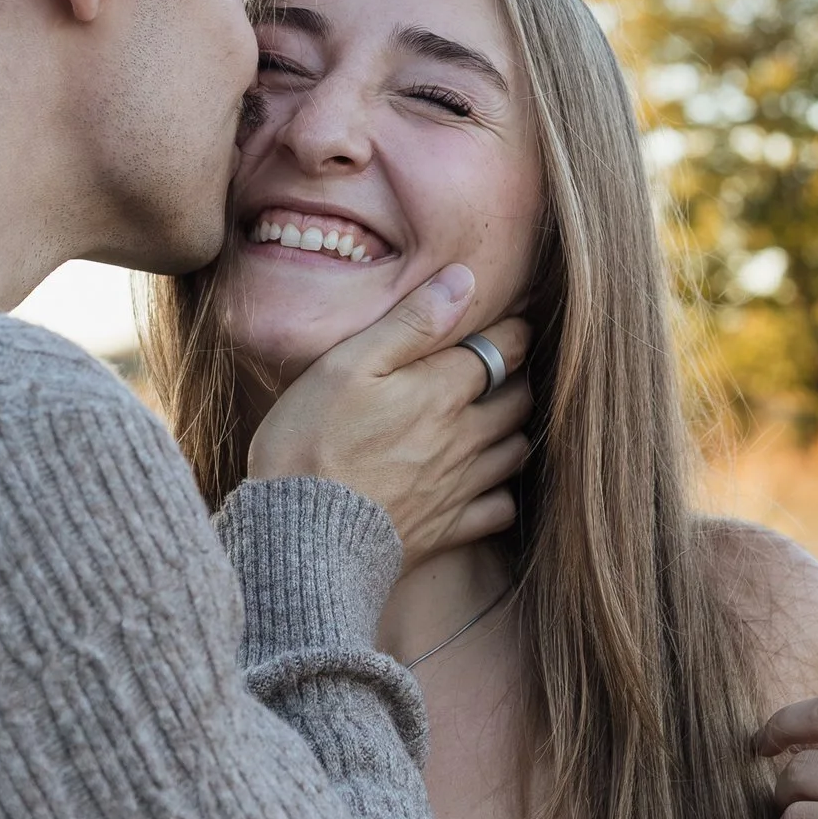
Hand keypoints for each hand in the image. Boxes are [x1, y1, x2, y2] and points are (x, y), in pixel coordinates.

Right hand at [246, 271, 530, 569]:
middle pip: (519, 398)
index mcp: (442, 391)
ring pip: (517, 450)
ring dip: (515, 429)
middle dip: (518, 376)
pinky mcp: (448, 530)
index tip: (511, 322)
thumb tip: (462, 281)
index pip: (505, 349)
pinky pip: (501, 509)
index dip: (513, 330)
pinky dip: (504, 492)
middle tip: (505, 365)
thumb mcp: (346, 366)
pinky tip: (488, 483)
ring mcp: (460, 487)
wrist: (298, 537)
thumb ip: (409, 323)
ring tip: (499, 417)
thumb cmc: (311, 443)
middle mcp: (464, 437)